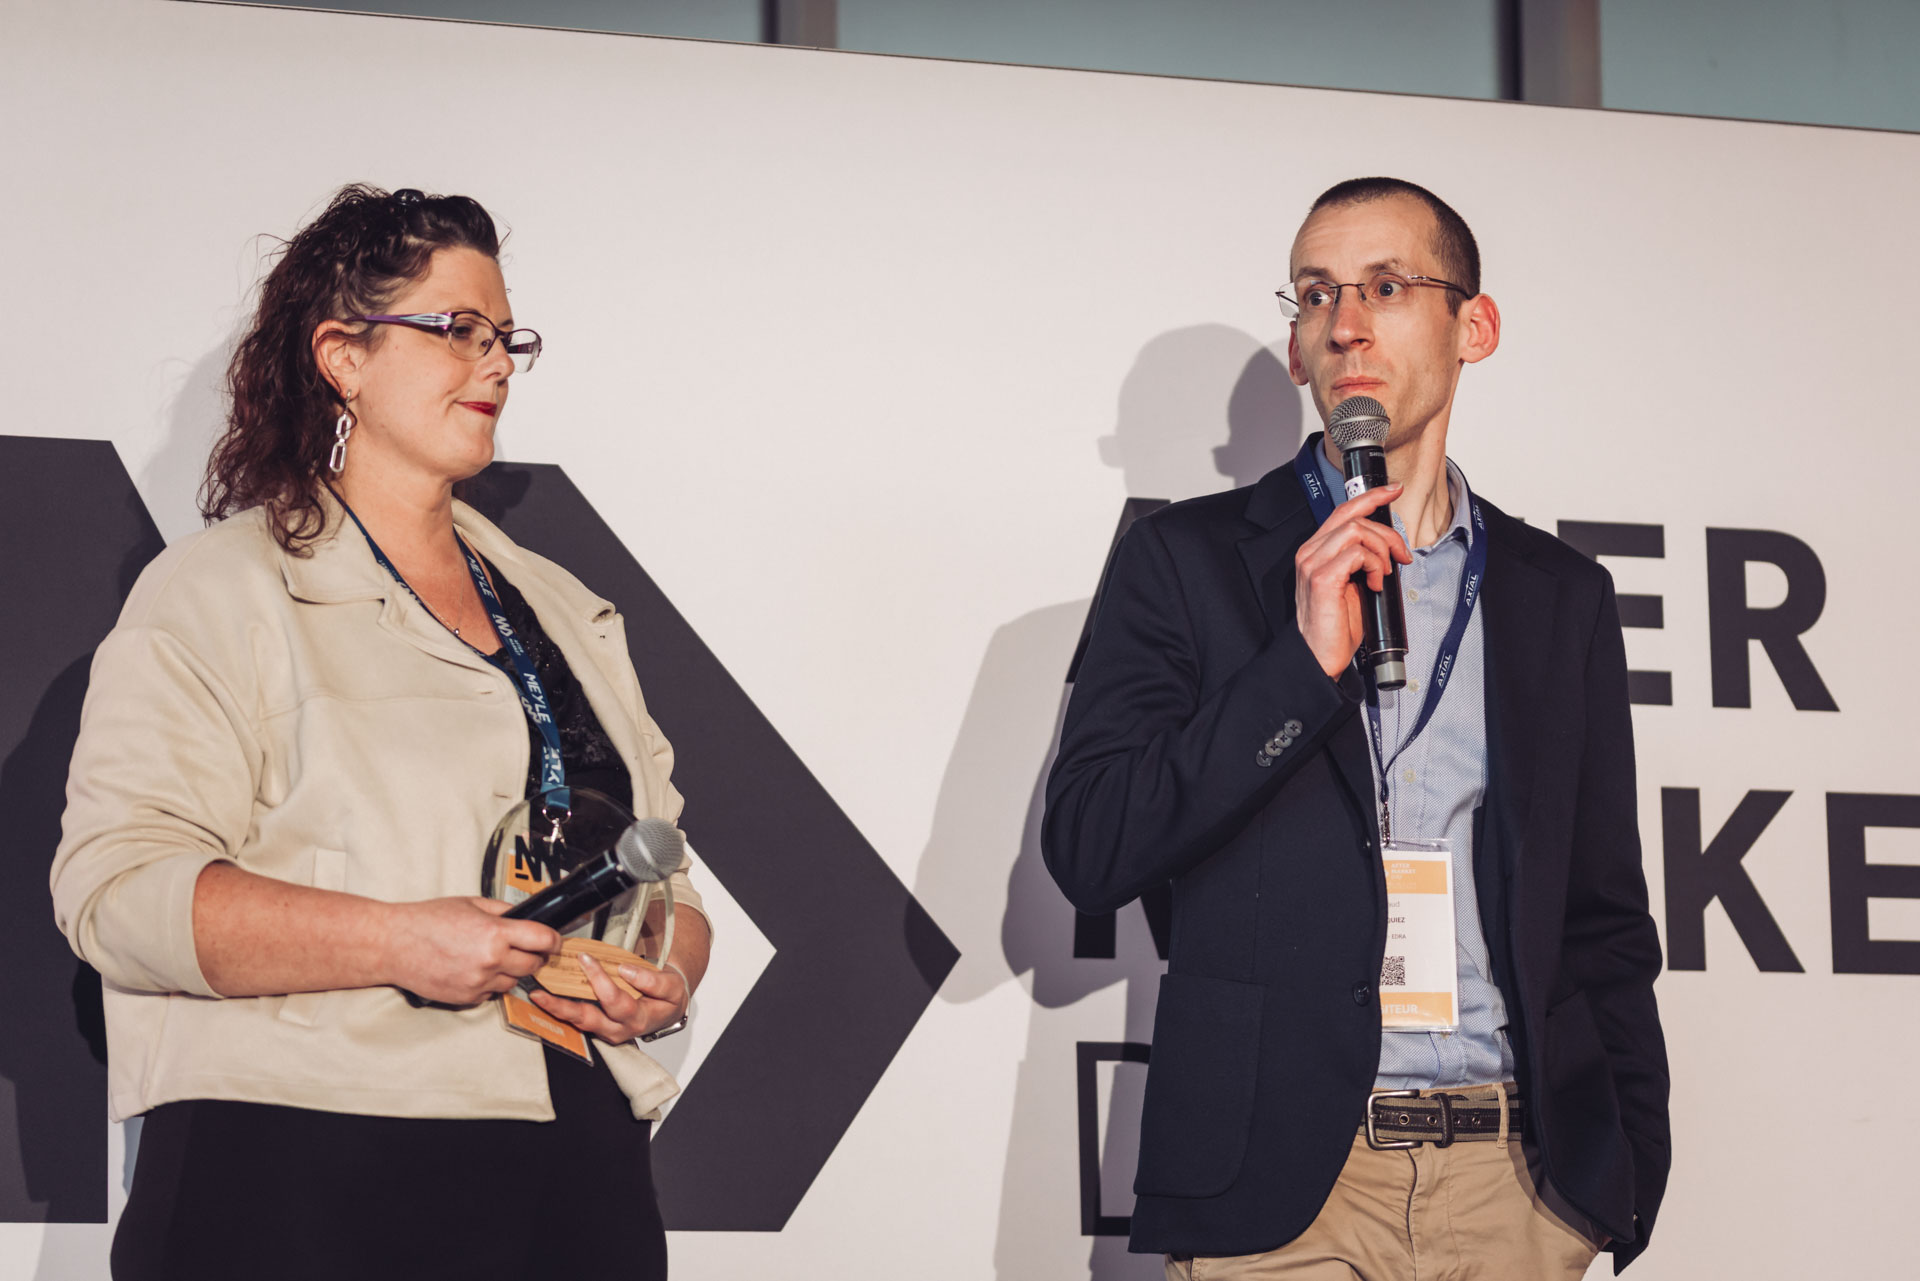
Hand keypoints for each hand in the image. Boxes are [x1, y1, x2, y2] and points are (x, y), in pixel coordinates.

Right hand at [379, 897, 559, 1004]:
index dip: (554, 940)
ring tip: (494, 956)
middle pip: (534, 964)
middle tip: (528, 948)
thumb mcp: (471, 903)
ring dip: (511, 970)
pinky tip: (475, 968)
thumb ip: (503, 911)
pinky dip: (490, 983)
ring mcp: (479, 982)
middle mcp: (491, 960)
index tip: (553, 940)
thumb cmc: (428, 920)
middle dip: (536, 956)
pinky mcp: (467, 998)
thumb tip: (527, 916)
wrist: (393, 944)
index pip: (544, 940)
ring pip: (514, 981)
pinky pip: (492, 993)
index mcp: (495, 933)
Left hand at [529, 953, 689, 1045]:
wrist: (667, 1009)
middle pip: (587, 1020)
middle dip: (563, 1006)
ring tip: (536, 996)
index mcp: (638, 1019)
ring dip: (555, 1010)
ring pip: (577, 1023)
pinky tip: (546, 995)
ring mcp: (605, 1031)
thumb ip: (653, 981)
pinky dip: (559, 1008)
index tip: (587, 960)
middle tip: (541, 993)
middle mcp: (618, 1030)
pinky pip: (576, 1019)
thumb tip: (626, 971)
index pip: (615, 1002)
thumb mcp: (672, 987)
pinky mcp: (597, 1026)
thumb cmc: (668, 997)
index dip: (600, 981)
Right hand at [1292, 483, 1410, 678]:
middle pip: (1354, 516)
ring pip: (1357, 530)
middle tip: (1402, 556)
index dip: (1371, 496)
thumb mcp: (1354, 585)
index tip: (1393, 490)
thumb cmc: (1336, 627)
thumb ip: (1363, 561)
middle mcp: (1310, 552)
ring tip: (1383, 574)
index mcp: (1317, 551)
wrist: (1319, 657)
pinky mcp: (1321, 578)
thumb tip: (1389, 548)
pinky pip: (1356, 553)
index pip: (1344, 510)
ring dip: (1381, 550)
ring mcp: (1313, 563)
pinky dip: (1374, 565)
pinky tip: (1374, 584)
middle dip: (1387, 533)